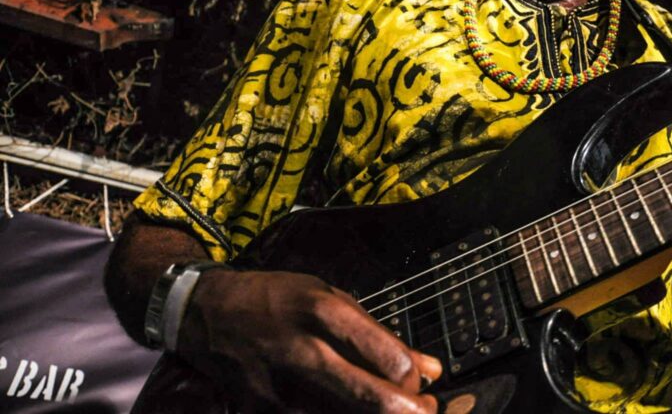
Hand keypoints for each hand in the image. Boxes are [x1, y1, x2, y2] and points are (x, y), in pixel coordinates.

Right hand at [177, 268, 442, 412]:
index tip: (420, 379)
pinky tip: (348, 409)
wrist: (208, 315)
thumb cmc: (276, 301)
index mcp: (325, 313)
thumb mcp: (331, 299)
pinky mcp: (265, 413)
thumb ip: (379, 336)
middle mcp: (305, 352)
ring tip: (390, 409)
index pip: (388, 358)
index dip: (413, 377)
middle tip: (424, 411)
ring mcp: (283, 389)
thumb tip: (431, 368)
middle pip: (371, 398)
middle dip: (408, 411)